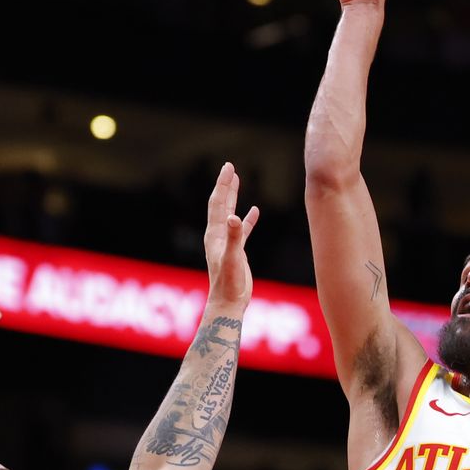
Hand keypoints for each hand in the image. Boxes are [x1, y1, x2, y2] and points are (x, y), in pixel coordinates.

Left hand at [203, 163, 260, 307]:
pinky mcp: (236, 250)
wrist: (228, 302)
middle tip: (230, 167)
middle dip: (226, 185)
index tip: (228, 167)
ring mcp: (227, 242)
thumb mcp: (233, 258)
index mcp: (215, 233)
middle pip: (221, 204)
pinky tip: (254, 211)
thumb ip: (235, 237)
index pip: (218, 203)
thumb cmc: (229, 283)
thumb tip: (234, 217)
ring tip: (237, 181)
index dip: (223, 184)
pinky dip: (248, 218)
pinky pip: (242, 229)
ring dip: (233, 197)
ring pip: (230, 213)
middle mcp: (218, 235)